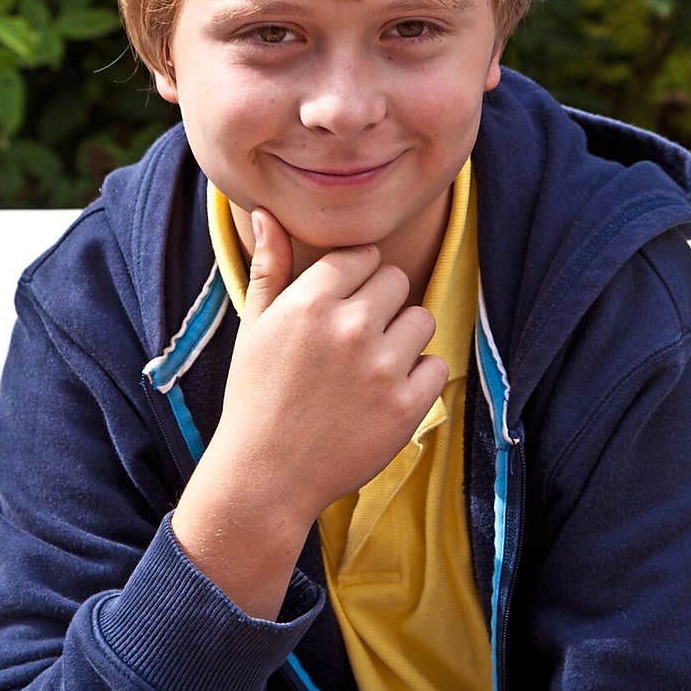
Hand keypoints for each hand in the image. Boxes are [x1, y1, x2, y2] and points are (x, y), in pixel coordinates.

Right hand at [171, 207, 445, 615]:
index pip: (362, 256)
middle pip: (397, 280)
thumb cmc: (256, 396)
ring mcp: (381, 368)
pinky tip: (384, 396)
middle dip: (381, 305)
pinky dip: (418, 380)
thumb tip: (267, 213)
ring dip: (403, 339)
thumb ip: (270, 266)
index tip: (339, 308)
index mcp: (310, 302)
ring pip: (422, 320)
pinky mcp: (405, 407)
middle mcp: (349, 328)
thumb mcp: (254, 326)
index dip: (354, 280)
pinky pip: (436, 367)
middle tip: (354, 341)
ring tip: (370, 367)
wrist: (265, 477)